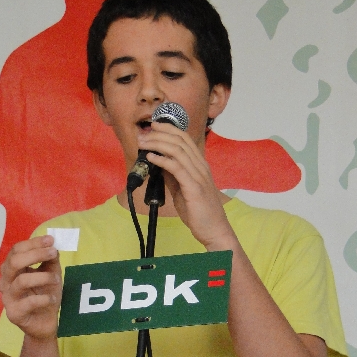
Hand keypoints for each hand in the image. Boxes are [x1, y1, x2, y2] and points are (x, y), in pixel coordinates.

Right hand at [0, 235, 61, 340]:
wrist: (45, 323)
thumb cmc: (46, 295)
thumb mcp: (51, 274)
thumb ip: (50, 260)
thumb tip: (52, 244)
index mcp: (12, 270)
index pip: (16, 250)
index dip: (33, 243)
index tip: (50, 240)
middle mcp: (6, 282)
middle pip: (14, 262)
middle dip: (35, 254)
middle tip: (53, 253)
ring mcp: (8, 298)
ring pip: (22, 281)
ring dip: (43, 277)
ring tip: (57, 280)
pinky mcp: (14, 313)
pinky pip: (29, 302)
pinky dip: (44, 298)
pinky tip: (52, 298)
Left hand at [138, 122, 235, 249]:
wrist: (214, 230)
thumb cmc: (199, 212)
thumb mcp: (182, 190)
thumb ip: (173, 176)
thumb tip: (158, 164)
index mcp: (200, 166)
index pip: (185, 139)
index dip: (169, 129)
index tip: (153, 126)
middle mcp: (201, 167)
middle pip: (180, 141)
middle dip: (159, 134)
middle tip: (143, 135)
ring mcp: (199, 176)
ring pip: (178, 151)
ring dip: (157, 144)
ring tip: (143, 144)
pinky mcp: (194, 188)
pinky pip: (177, 168)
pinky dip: (162, 160)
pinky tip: (151, 158)